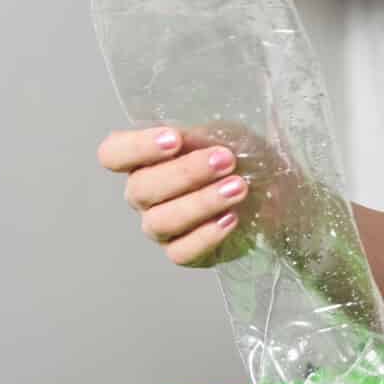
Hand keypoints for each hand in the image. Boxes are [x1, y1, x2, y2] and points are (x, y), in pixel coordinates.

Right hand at [96, 124, 253, 266]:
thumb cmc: (240, 158)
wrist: (270, 195)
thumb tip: (198, 133)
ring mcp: (160, 226)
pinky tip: (230, 218)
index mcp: (146, 159)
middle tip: (226, 160)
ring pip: (160, 222)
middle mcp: (145, 195)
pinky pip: (180, 252)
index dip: (137, 147)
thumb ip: (208, 131)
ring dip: (201, 203)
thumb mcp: (228, 133)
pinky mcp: (182, 252)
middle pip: (140, 188)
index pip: (113, 153)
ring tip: (238, 188)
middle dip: (185, 173)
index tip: (175, 138)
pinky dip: (205, 236)